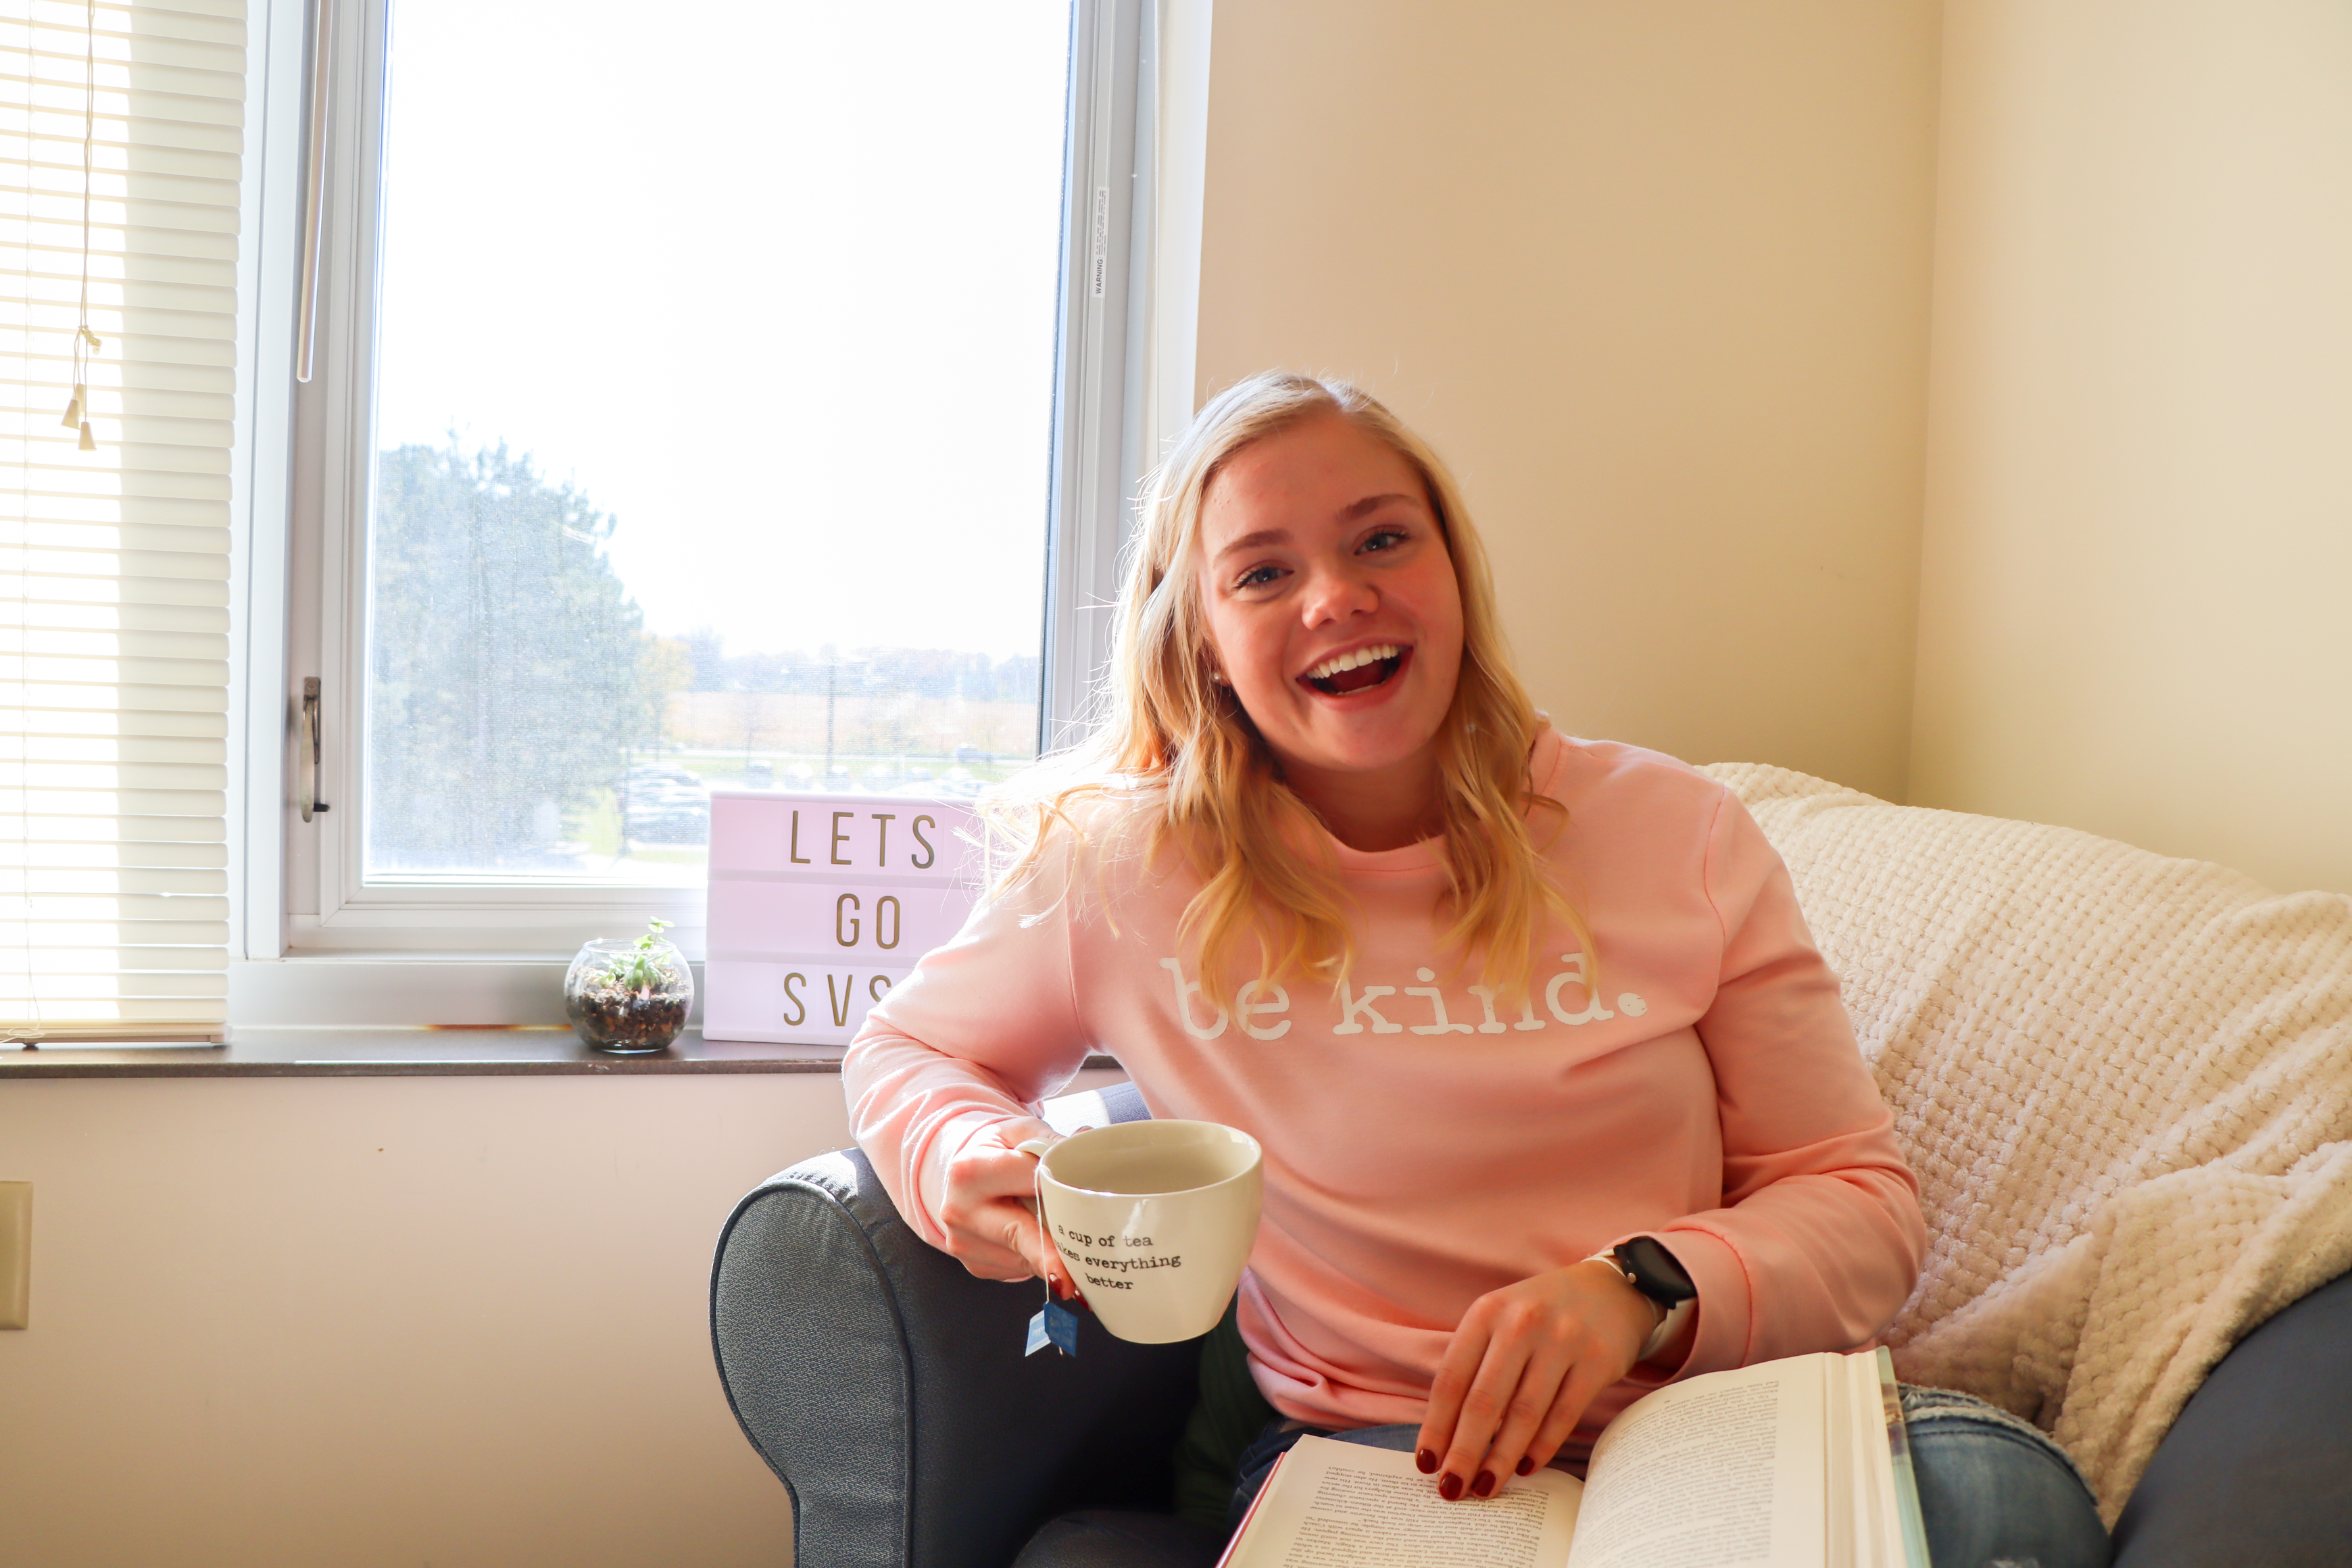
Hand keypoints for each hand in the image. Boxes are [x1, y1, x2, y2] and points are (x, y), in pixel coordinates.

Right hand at [935, 1118, 1081, 1299]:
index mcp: (970, 1171)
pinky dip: (1038, 1260)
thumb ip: (1052, 1139)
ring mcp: (965, 1244)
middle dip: (1053, 1256)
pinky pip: (1019, 1269)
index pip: (1030, 1184)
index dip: (1063, 1192)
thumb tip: (1086, 1142)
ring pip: (1025, 1259)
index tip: (1090, 1209)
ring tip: (1069, 1235)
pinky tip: (1042, 1242)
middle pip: (1021, 1236)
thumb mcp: (1021, 1131)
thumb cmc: (997, 1150)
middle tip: (1075, 1279)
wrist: (965, 1173)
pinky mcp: (976, 1266)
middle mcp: (960, 1211)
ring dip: (1053, 1254)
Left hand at [1415, 1259, 1657, 1499]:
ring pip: (1523, 1414)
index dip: (1435, 1426)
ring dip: (1500, 1459)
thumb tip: (1445, 1434)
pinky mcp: (1596, 1361)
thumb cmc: (1540, 1314)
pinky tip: (1525, 1467)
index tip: (1427, 1463)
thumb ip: (1474, 1364)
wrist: (1610, 1288)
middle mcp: (1521, 1323)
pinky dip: (1541, 1447)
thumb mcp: (1500, 1320)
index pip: (1451, 1379)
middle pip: (1483, 1402)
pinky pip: (1563, 1415)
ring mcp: (1562, 1340)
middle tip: (1451, 1490)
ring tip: (1485, 1487)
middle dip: (1463, 1452)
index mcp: (1486, 1312)